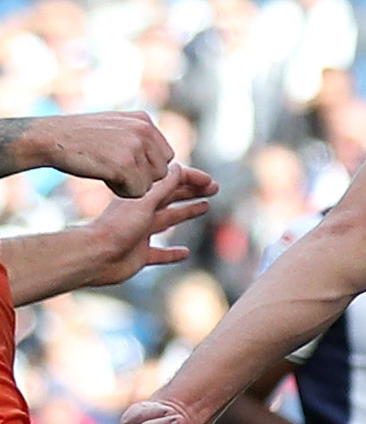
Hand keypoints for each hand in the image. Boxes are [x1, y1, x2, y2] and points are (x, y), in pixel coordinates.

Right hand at [12, 112, 177, 194]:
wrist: (48, 138)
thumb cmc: (77, 137)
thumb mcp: (114, 128)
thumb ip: (138, 139)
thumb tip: (164, 162)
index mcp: (143, 120)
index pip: (166, 155)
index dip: (145, 166)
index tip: (122, 163)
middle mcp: (144, 130)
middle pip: (161, 170)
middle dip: (141, 176)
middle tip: (112, 168)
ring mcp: (136, 146)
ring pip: (151, 183)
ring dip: (130, 184)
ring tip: (106, 171)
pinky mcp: (126, 164)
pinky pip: (138, 192)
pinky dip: (121, 191)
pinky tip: (103, 178)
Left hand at [87, 164, 212, 278]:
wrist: (93, 257)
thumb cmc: (116, 228)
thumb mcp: (143, 203)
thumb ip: (162, 187)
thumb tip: (178, 167)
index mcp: (142, 199)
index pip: (170, 183)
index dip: (191, 180)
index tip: (210, 181)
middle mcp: (142, 213)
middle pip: (172, 199)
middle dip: (192, 192)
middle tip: (214, 189)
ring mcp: (141, 234)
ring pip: (169, 220)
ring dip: (187, 213)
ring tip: (205, 207)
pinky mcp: (140, 255)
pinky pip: (161, 253)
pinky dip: (173, 253)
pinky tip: (185, 253)